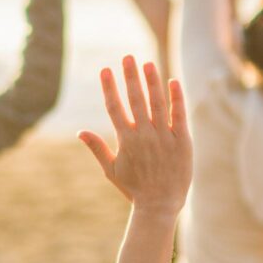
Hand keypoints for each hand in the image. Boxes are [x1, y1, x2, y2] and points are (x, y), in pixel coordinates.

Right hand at [79, 57, 190, 218]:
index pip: (114, 108)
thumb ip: (97, 148)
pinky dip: (176, 98)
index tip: (105, 70)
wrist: (160, 206)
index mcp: (126, 141)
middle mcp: (144, 136)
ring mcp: (164, 138)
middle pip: (136, 100)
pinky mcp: (182, 142)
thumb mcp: (111, 170)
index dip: (109, 88)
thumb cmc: (134, 189)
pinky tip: (172, 81)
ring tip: (147, 63)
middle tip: (127, 57)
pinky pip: (179, 115)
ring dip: (152, 82)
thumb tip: (80, 132)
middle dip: (130, 77)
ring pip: (157, 103)